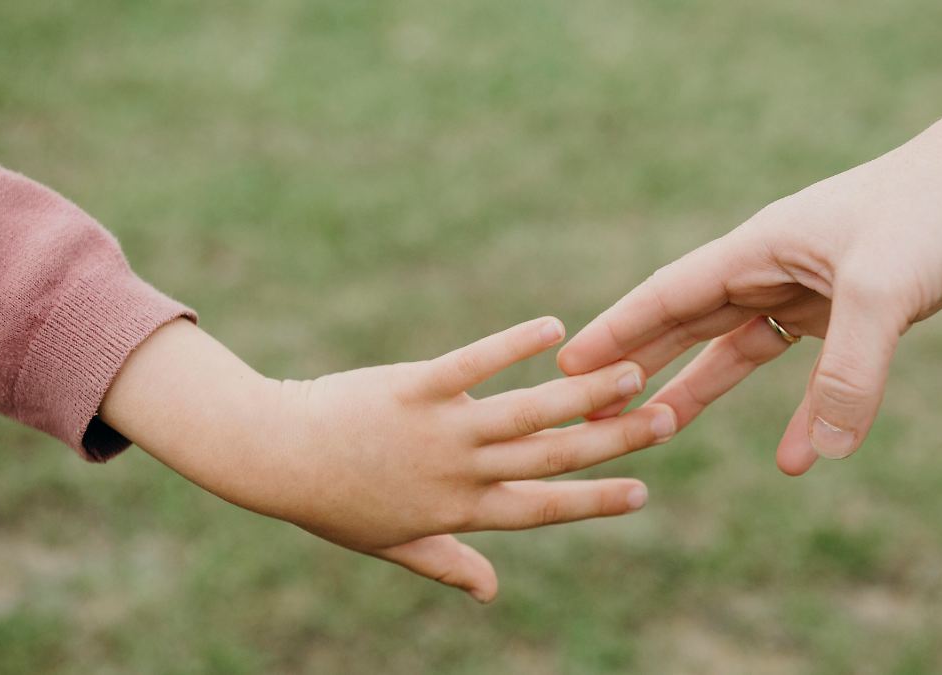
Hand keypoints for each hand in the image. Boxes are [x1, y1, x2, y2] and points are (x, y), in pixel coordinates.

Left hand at [100, 318, 676, 602]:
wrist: (274, 455)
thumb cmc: (335, 501)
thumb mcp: (393, 544)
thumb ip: (448, 563)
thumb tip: (492, 592)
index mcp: (459, 510)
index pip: (543, 508)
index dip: (596, 500)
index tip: (643, 489)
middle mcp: (460, 472)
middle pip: (552, 457)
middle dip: (614, 439)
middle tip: (667, 420)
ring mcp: (440, 429)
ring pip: (527, 413)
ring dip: (584, 393)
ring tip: (632, 371)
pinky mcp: (414, 386)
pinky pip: (473, 363)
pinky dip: (514, 344)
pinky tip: (554, 327)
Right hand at [557, 98, 941, 474]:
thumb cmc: (931, 210)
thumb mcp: (882, 289)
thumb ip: (849, 372)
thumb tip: (820, 457)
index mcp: (758, 249)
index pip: (667, 296)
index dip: (616, 331)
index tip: (568, 365)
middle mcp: (772, 270)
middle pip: (688, 326)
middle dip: (639, 365)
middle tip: (590, 406)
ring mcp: (809, 292)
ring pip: (737, 350)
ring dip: (699, 390)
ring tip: (657, 431)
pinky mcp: (851, 316)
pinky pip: (811, 375)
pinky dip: (802, 414)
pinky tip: (798, 457)